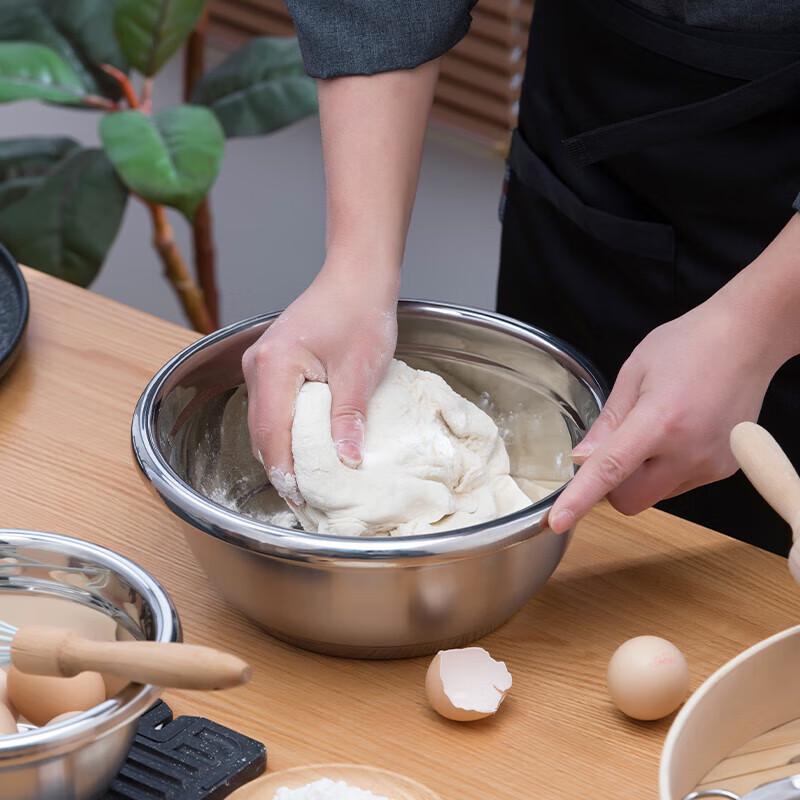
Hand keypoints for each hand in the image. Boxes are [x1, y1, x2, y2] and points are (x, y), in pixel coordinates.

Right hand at [242, 259, 397, 501]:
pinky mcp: (272, 365)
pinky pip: (272, 408)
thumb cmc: (360, 312)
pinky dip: (285, 432)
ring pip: (264, 423)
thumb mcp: (360, 369)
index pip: (272, 433)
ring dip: (283, 452)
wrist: (356, 277)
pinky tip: (306, 449)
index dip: (286, 470)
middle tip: (306, 500)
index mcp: (274, 365)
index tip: (302, 499)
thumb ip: (348, 417)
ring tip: (308, 481)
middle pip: (261, 432)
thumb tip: (346, 460)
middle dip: (282, 467)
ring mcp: (261, 364)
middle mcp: (257, 365)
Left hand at [548, 296, 778, 532]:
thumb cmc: (688, 345)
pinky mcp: (726, 469)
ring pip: (656, 495)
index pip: (610, 470)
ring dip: (642, 477)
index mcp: (659, 421)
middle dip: (613, 485)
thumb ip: (608, 420)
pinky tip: (679, 434)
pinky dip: (667, 470)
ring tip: (657, 430)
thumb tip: (581, 457)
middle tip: (617, 448)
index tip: (559, 521)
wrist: (748, 339)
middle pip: (630, 500)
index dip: (580, 498)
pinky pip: (680, 485)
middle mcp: (688, 451)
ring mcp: (711, 464)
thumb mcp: (635, 372)